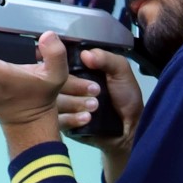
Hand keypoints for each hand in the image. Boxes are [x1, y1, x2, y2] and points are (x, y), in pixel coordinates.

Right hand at [60, 48, 142, 182]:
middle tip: (96, 91)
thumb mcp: (121, 72)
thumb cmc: (125, 97)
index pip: (56, 62)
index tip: (64, 65)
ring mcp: (61, 106)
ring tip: (95, 107)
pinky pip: (57, 119)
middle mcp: (64, 86)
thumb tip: (85, 54)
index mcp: (75, 70)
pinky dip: (72, 118)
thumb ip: (106, 59)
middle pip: (52, 81)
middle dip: (74, 86)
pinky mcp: (62, 123)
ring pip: (53, 101)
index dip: (57, 63)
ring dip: (75, 103)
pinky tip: (88, 118)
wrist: (129, 128)